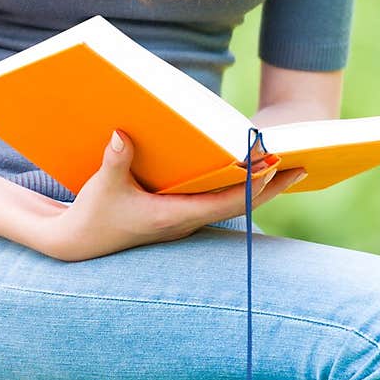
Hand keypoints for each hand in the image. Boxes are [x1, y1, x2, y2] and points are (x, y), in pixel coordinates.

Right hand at [32, 130, 306, 261]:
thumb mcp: (102, 186)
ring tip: (284, 163)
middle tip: (303, 165)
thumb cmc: (91, 217)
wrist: (77, 246)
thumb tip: (122, 134)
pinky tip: (241, 167)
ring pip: (230, 202)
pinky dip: (232, 185)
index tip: (281, 168)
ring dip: (255, 185)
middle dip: (271, 184)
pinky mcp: (174, 213)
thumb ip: (115, 161)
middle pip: (240, 202)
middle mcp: (185, 221)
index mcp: (175, 216)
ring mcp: (182, 219)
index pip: (228, 202)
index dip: (255, 186)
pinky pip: (214, 198)